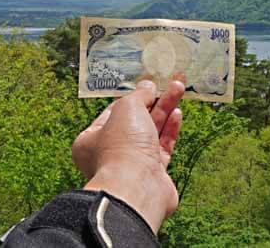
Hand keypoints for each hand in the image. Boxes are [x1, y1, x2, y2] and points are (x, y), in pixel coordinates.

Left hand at [72, 80, 184, 232]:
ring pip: (151, 131)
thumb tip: (148, 86)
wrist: (138, 187)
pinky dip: (170, 129)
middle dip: (154, 100)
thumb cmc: (122, 147)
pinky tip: (177, 113)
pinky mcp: (153, 173)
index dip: (131, 97)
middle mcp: (110, 153)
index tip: (147, 84)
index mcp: (90, 140)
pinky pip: (162, 146)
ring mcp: (132, 164)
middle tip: (170, 82)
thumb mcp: (127, 108)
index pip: (112, 112)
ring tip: (179, 88)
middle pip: (135, 120)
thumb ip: (139, 95)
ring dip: (166, 109)